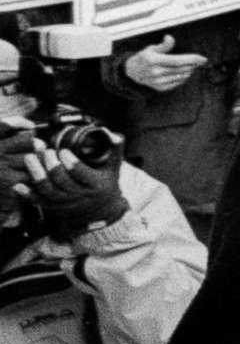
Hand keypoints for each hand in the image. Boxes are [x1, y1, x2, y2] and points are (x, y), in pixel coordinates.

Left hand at [8, 137, 125, 235]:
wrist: (103, 209)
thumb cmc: (106, 181)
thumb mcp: (114, 166)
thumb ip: (115, 148)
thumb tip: (113, 134)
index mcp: (97, 184)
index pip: (81, 173)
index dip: (70, 162)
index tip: (62, 150)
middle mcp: (82, 196)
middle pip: (62, 181)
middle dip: (51, 165)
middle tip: (46, 151)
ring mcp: (67, 203)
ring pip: (48, 191)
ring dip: (37, 174)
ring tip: (30, 158)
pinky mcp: (55, 208)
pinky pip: (39, 202)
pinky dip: (27, 194)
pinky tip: (19, 184)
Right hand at [121, 37, 205, 93]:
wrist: (132, 72)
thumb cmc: (144, 58)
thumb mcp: (151, 49)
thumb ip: (164, 45)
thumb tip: (170, 38)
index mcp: (154, 61)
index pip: (178, 60)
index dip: (192, 59)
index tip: (203, 58)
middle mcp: (156, 72)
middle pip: (182, 69)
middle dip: (193, 64)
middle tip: (199, 61)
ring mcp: (158, 81)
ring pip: (181, 76)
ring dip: (189, 70)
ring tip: (191, 65)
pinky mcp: (160, 88)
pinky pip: (177, 83)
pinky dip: (183, 77)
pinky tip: (184, 72)